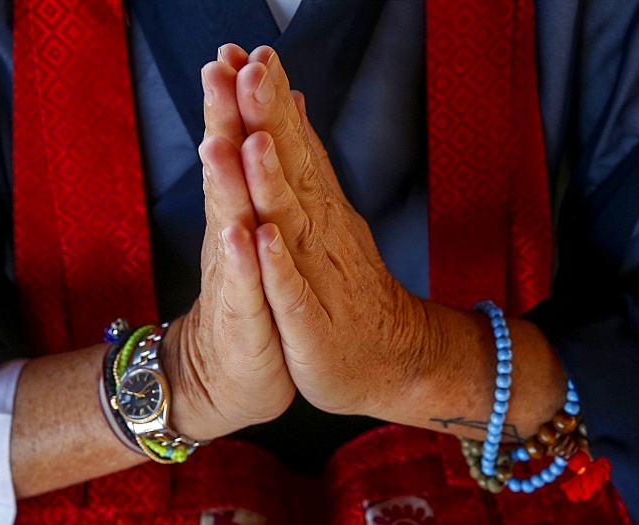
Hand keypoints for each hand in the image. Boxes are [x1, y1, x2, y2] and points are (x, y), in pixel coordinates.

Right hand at [159, 45, 294, 439]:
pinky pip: (246, 287)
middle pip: (228, 173)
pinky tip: (241, 233)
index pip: (239, 148)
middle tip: (218, 68)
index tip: (239, 48)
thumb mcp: (260, 233)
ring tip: (221, 139)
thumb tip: (266, 119)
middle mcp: (233, 238)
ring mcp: (237, 279)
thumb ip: (258, 177)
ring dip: (226, 181)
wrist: (234, 374)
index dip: (238, 102)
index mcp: (242, 213)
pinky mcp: (246, 320)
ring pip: (231, 222)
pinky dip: (243, 260)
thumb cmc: (253, 299)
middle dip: (223, 121)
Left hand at [215, 46, 427, 417]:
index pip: (291, 144)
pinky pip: (293, 292)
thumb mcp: (325, 216)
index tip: (245, 52)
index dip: (268, 100)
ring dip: (272, 182)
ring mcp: (316, 276)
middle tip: (249, 68)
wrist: (393, 358)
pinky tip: (267, 237)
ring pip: (291, 223)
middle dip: (268, 120)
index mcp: (315, 207)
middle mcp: (318, 232)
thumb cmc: (347, 288)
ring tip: (254, 141)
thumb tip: (290, 102)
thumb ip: (306, 160)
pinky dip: (280, 265)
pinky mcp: (311, 323)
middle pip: (291, 169)